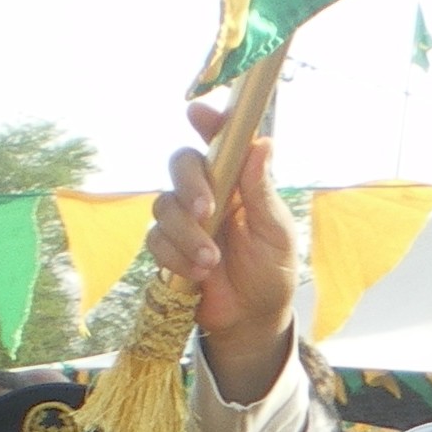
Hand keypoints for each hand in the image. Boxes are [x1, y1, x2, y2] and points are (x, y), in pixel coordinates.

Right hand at [146, 99, 299, 400]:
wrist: (253, 318)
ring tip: (213, 262)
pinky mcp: (168, 246)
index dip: (207, 123)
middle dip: (190, 185)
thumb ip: (262, 191)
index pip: (220, 142)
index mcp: (238, 181)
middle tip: (207, 211)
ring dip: (187, 235)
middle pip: (180, 164)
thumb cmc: (271, 270)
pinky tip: (199, 274)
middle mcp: (208, 192)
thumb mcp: (275, 233)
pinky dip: (176, 257)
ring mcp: (185, 219)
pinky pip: (156, 240)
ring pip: (164, 205)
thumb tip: (264, 144)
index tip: (198, 113)